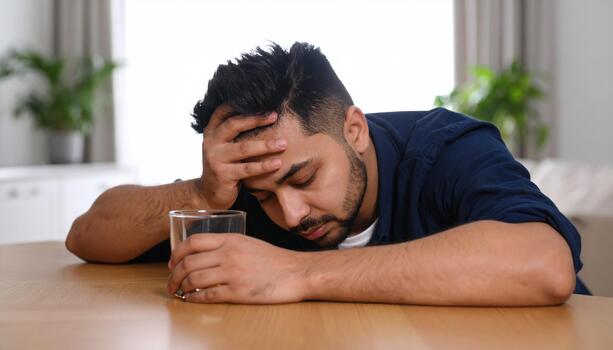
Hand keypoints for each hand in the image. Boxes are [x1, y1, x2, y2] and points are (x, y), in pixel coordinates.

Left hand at [167, 234, 307, 303]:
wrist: (296, 272)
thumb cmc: (274, 259)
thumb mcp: (248, 243)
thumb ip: (226, 245)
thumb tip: (204, 254)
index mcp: (230, 239)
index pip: (193, 242)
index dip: (177, 253)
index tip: (173, 263)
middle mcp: (228, 254)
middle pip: (188, 262)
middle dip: (174, 275)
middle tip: (171, 283)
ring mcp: (232, 273)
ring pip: (194, 279)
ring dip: (181, 288)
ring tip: (180, 292)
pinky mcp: (238, 292)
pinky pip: (207, 296)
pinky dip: (194, 299)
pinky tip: (192, 299)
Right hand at [199, 105, 286, 208]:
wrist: (209, 193)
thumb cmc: (223, 166)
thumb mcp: (224, 146)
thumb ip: (234, 133)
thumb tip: (263, 114)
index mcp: (212, 132)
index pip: (223, 111)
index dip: (241, 105)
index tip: (262, 102)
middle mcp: (211, 142)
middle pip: (234, 125)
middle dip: (256, 119)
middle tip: (275, 116)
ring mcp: (215, 159)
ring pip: (243, 148)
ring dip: (265, 145)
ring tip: (283, 143)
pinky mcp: (223, 175)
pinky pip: (247, 169)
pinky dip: (264, 166)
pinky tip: (277, 163)